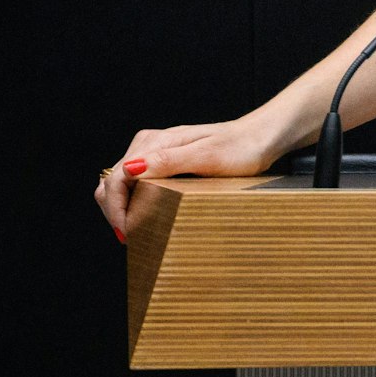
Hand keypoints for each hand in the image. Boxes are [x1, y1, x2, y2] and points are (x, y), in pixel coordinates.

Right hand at [94, 120, 280, 243]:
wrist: (262, 138)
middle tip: (130, 238)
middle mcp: (150, 144)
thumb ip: (168, 161)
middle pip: (113, 181)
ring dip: (122, 207)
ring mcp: (156, 151)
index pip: (116, 178)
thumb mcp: (207, 156)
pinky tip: (145, 215)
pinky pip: (137, 182)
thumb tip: (129, 169)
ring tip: (136, 231)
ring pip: (122, 183)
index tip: (127, 233)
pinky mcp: (164, 160)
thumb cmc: (241, 147)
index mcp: (155, 142)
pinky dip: (134, 201)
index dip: (116, 208)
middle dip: (115, 210)